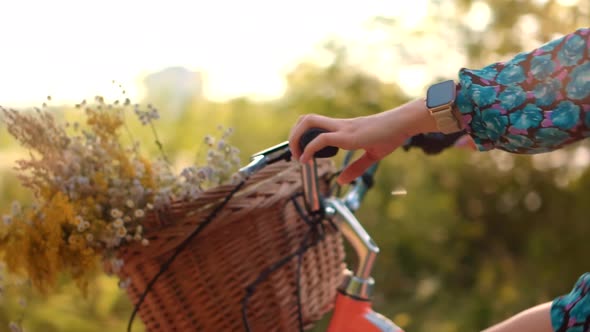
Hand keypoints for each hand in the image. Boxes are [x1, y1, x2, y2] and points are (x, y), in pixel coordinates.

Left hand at [289, 99, 436, 183]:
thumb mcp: (372, 155)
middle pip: (305, 119)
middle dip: (293, 135)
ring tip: (298, 157)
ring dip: (296, 139)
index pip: (313, 123)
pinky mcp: (347, 136)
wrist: (404, 124)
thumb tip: (340, 181)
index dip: (301, 135)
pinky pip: (321, 139)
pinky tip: (307, 161)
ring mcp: (342, 128)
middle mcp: (339, 125)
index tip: (300, 152)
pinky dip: (309, 149)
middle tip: (294, 155)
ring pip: (308, 123)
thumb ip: (356, 168)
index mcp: (343, 128)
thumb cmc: (391, 136)